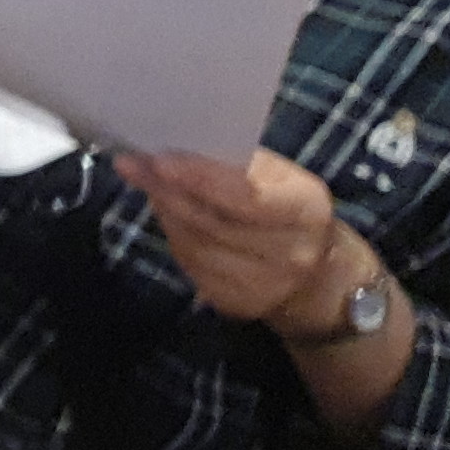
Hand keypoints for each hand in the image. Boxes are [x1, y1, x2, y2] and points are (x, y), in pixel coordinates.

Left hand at [115, 148, 364, 332]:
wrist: (318, 275)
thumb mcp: (282, 177)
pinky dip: (174, 236)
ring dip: (165, 212)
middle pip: (212, 223)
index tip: (158, 160)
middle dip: (166, 190)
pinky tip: (167, 214)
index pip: (246, 197)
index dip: (200, 179)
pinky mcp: (236, 304)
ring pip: (194, 245)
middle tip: (132, 164)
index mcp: (306, 210)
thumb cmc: (289, 207)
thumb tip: (179, 144)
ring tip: (146, 182)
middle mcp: (290, 254)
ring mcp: (263, 286)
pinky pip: (191, 266)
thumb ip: (240, 163)